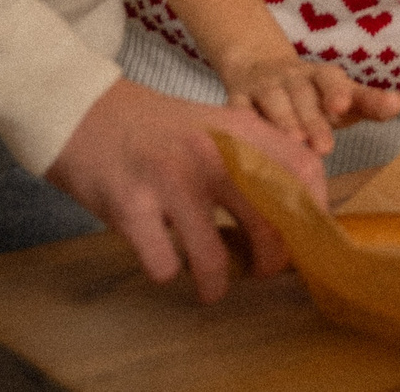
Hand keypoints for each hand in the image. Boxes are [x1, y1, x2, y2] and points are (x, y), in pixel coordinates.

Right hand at [45, 78, 322, 302]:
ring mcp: (169, 180)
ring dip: (216, 285)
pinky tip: (163, 260)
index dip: (315, 210)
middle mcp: (210, 152)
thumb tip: (293, 214)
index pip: (303, 168)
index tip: (307, 237)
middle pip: (269, 222)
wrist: (84, 112)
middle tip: (260, 271)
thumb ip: (252, 160)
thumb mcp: (213, 129)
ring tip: (211, 287)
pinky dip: (167, 272)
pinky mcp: (130, 206)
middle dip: (271, 262)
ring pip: (214, 259)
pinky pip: (164, 265)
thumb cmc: (156, 131)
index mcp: (238, 130)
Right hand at [221, 55, 399, 156]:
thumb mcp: (341, 97)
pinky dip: (241, 122)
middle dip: (313, 120)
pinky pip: (237, 109)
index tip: (343, 106)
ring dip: (282, 121)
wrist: (258, 68)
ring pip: (272, 100)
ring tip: (293, 144)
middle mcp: (292, 78)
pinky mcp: (237, 97)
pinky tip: (247, 140)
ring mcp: (264, 86)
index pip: (332, 80)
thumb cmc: (312, 96)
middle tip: (324, 147)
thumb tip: (398, 103)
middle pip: (303, 96)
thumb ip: (368, 103)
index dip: (337, 91)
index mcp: (321, 77)